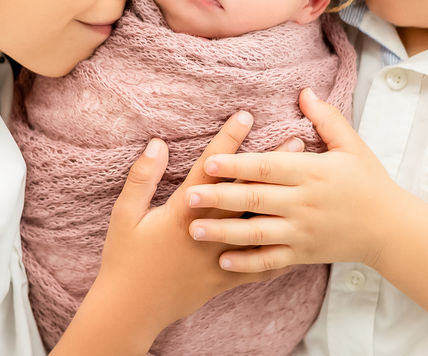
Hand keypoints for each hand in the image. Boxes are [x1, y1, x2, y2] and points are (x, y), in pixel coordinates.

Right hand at [54, 111, 288, 354]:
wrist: (130, 310)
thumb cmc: (124, 259)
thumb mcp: (124, 214)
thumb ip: (142, 178)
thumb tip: (157, 143)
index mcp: (183, 212)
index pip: (211, 168)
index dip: (229, 140)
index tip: (245, 116)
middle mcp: (207, 232)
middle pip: (246, 192)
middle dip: (271, 164)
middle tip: (296, 140)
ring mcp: (220, 256)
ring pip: (258, 223)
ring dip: (282, 198)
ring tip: (304, 179)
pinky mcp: (226, 278)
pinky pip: (260, 265)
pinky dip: (281, 249)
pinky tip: (300, 235)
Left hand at [185, 88, 402, 272]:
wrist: (390, 228)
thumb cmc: (369, 181)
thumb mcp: (351, 145)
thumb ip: (326, 118)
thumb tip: (304, 91)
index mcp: (312, 173)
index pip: (268, 168)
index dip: (238, 165)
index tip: (209, 162)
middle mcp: (304, 204)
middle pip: (255, 201)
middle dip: (220, 198)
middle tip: (188, 196)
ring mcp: (303, 232)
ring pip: (257, 234)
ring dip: (223, 232)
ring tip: (194, 229)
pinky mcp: (304, 254)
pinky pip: (271, 261)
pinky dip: (246, 263)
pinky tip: (222, 260)